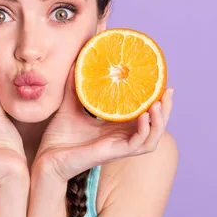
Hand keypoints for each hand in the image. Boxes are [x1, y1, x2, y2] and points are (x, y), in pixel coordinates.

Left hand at [33, 63, 173, 180]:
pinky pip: (139, 143)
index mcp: (116, 126)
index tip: (159, 80)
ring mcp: (120, 145)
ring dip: (161, 120)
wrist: (47, 157)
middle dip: (166, 108)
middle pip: (155, 124)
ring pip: (153, 136)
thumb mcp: (69, 104)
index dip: (154, 99)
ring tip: (160, 102)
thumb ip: (76, 84)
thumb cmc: (59, 135)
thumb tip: (78, 59)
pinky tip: (144, 115)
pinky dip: (146, 130)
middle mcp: (122, 136)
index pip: (143, 112)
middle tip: (168, 89)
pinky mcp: (114, 153)